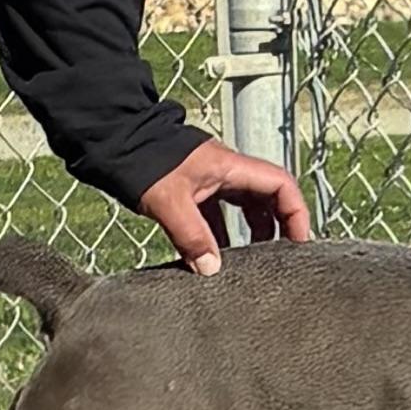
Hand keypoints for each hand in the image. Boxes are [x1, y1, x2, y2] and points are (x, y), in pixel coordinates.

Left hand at [139, 138, 311, 275]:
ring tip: (249, 263)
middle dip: (277, 228)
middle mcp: (227, 172)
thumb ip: (192, 237)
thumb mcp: (170, 201)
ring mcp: (211, 181)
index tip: (297, 243)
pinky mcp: (193, 190)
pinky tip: (214, 257)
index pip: (281, 186)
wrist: (113, 140)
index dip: (296, 214)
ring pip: (243, 208)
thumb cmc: (143, 161)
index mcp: (232, 167)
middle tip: (279, 258)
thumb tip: (211, 269)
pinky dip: (221, 235)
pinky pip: (217, 215)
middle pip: (268, 199)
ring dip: (250, 234)